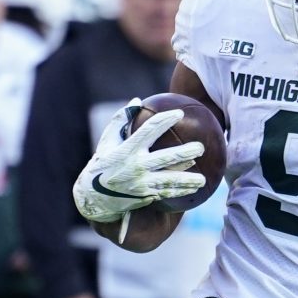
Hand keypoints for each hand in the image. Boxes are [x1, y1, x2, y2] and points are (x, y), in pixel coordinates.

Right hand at [72, 104, 204, 223]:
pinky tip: (194, 189)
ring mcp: (141, 183)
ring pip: (169, 180)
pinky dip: (180, 191)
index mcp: (128, 149)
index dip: (165, 120)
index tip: (180, 113)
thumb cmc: (102, 163)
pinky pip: (166, 193)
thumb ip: (121, 119)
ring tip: (203, 180)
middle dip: (185, 152)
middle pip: (166, 158)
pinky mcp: (144, 196)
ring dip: (188, 180)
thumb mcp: (107, 140)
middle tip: (201, 147)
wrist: (93, 196)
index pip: (150, 130)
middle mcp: (136, 166)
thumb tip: (136, 100)